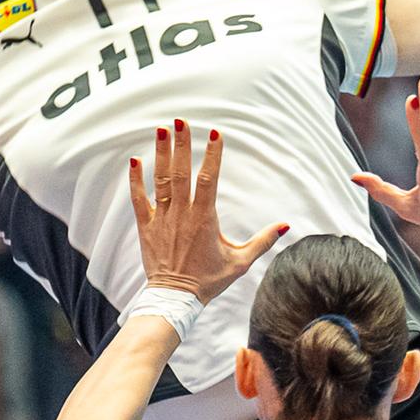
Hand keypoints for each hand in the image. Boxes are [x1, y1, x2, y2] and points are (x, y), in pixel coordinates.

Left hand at [129, 119, 287, 303]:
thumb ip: (262, 241)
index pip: (209, 179)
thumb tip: (286, 225)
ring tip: (162, 130)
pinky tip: (134, 160)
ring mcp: (162, 219)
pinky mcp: (146, 227)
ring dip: (161, 154)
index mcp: (204, 218)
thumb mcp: (240, 262)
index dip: (212, 155)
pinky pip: (138, 199)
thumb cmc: (208, 281)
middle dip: (182, 144)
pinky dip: (135, 180)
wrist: (175, 298)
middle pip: (182, 172)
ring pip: (161, 181)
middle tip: (181, 121)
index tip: (214, 133)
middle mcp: (182, 214)